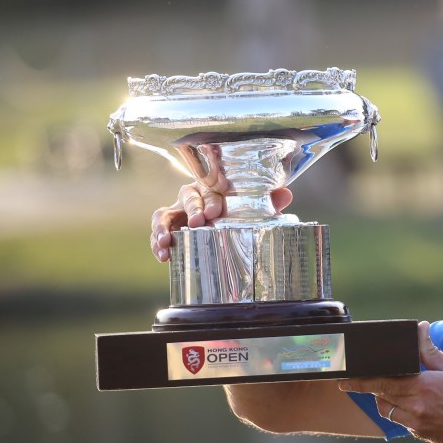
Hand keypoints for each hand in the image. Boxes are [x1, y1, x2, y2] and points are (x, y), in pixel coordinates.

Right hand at [149, 185, 293, 261]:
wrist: (221, 223)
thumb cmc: (237, 211)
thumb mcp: (252, 207)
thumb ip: (267, 201)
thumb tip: (286, 195)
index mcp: (212, 187)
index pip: (210, 187)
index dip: (212, 199)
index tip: (216, 212)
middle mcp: (193, 197)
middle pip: (187, 197)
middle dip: (192, 209)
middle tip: (198, 223)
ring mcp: (178, 213)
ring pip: (164, 214)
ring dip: (164, 226)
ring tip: (166, 241)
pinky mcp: (169, 229)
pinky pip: (158, 231)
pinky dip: (156, 242)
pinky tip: (163, 255)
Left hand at [338, 322, 442, 442]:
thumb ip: (430, 350)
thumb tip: (420, 328)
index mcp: (423, 387)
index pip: (382, 381)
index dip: (360, 380)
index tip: (344, 378)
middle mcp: (416, 407)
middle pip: (380, 397)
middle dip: (367, 388)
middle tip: (354, 381)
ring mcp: (417, 424)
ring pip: (388, 411)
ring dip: (385, 400)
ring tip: (393, 389)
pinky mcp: (420, 435)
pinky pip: (402, 421)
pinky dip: (401, 411)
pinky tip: (414, 403)